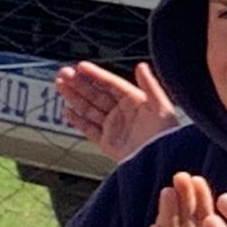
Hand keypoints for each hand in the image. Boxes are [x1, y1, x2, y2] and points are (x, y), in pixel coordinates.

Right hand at [56, 61, 178, 162]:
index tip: (80, 66)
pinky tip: (66, 110)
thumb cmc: (167, 134)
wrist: (162, 161)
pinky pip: (89, 129)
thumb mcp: (162, 107)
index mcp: (136, 101)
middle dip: (79, 83)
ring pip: (89, 109)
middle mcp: (123, 112)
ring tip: (59, 84)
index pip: (111, 84)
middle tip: (62, 72)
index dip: (96, 75)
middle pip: (96, 94)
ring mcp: (114, 127)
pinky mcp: (107, 143)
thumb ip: (150, 86)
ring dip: (74, 97)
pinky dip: (77, 120)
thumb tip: (141, 65)